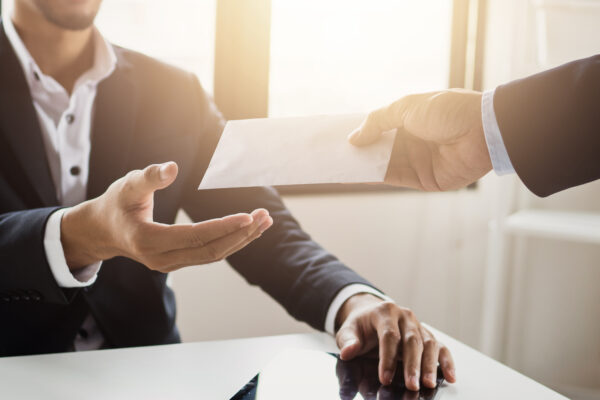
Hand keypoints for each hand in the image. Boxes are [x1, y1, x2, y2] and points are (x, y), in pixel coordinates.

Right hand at [60, 162, 272, 270]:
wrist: (103, 230)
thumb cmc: (116, 203)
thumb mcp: (127, 185)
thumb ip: (149, 177)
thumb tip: (172, 168)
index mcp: (148, 240)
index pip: (194, 236)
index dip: (223, 227)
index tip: (248, 216)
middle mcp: (161, 259)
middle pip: (210, 250)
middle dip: (240, 234)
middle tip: (264, 216)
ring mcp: (171, 264)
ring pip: (213, 255)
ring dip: (241, 239)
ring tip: (265, 221)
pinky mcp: (178, 261)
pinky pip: (209, 254)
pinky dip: (231, 242)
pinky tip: (249, 230)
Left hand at [335, 293, 455, 390]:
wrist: (370, 314)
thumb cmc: (360, 326)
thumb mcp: (347, 330)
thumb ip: (347, 341)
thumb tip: (348, 351)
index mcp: (384, 312)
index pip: (389, 335)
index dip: (388, 358)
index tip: (385, 378)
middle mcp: (404, 316)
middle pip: (412, 340)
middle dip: (412, 365)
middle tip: (412, 385)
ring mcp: (418, 325)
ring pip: (429, 343)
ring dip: (430, 365)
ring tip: (428, 383)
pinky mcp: (426, 334)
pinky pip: (440, 346)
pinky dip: (446, 361)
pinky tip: (450, 376)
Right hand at [349, 89, 491, 190]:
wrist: (484, 132)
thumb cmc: (448, 111)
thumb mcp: (406, 107)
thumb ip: (377, 121)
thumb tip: (353, 138)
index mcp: (412, 119)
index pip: (381, 126)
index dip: (361, 130)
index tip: (338, 134)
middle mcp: (414, 140)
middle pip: (380, 147)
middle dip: (358, 149)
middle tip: (330, 152)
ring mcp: (419, 160)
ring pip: (383, 164)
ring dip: (361, 164)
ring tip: (335, 164)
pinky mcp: (423, 180)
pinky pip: (393, 178)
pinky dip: (373, 176)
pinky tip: (354, 174)